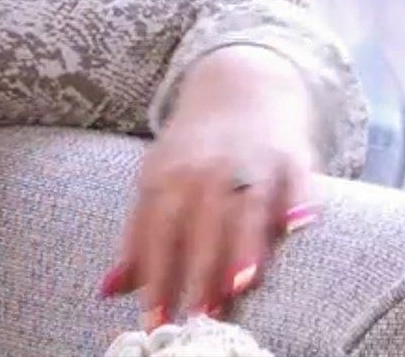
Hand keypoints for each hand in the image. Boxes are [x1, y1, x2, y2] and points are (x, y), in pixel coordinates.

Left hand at [99, 47, 324, 326]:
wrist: (240, 86)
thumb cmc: (195, 152)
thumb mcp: (158, 184)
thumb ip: (140, 239)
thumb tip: (108, 291)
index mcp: (164, 176)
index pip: (154, 230)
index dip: (154, 275)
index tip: (154, 319)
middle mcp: (203, 169)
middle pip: (195, 224)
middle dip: (194, 272)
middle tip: (194, 318)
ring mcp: (248, 161)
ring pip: (243, 208)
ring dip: (240, 248)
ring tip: (237, 287)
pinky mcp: (290, 157)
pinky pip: (294, 182)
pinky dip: (296, 203)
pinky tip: (296, 227)